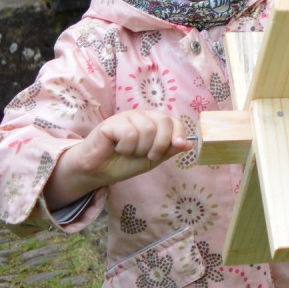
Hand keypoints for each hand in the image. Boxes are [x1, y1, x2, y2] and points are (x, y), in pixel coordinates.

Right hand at [47, 109, 188, 205]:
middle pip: (163, 122)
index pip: (174, 121)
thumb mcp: (152, 159)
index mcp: (154, 122)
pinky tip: (117, 148)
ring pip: (147, 130)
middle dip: (160, 145)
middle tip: (148, 155)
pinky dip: (126, 148)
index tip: (178, 146)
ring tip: (129, 152)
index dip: (178, 133)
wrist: (98, 171)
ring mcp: (126, 117)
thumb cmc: (125, 163)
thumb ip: (169, 150)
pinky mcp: (111, 122)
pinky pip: (129, 134)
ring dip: (140, 149)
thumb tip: (190, 144)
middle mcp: (142, 116)